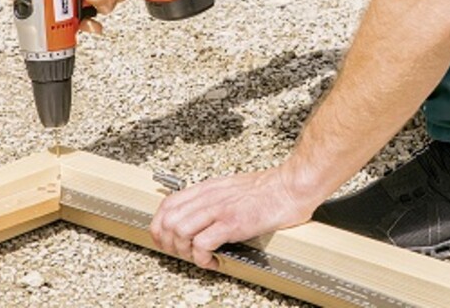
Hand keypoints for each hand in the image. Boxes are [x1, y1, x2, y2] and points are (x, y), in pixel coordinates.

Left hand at [149, 166, 319, 269]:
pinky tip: (215, 262)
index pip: (167, 204)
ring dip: (185, 252)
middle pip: (167, 220)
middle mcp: (209, 197)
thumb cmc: (268, 190)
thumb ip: (213, 199)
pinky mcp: (233, 223)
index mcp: (208, 188)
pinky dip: (203, 259)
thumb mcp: (232, 188)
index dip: (159, 227)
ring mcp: (220, 209)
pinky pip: (202, 244)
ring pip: (179, 231)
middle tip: (185, 254)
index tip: (168, 242)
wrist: (290, 186)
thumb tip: (199, 217)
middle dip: (170, 244)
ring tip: (200, 259)